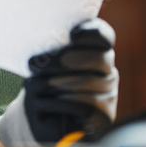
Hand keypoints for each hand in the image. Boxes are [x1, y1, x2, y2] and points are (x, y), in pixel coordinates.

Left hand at [0, 18, 118, 146]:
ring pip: (90, 81)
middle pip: (99, 58)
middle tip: (35, 63)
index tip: (73, 33)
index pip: (103, 36)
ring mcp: (110, 92)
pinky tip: (49, 100)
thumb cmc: (42, 80)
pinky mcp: (105, 114)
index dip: (92, 32)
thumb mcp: (43, 62)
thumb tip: (46, 52)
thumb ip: (50, 51)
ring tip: (37, 84)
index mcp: (96, 49)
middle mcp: (108, 69)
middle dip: (64, 59)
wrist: (41, 113)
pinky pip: (89, 104)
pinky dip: (64, 101)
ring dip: (59, 82)